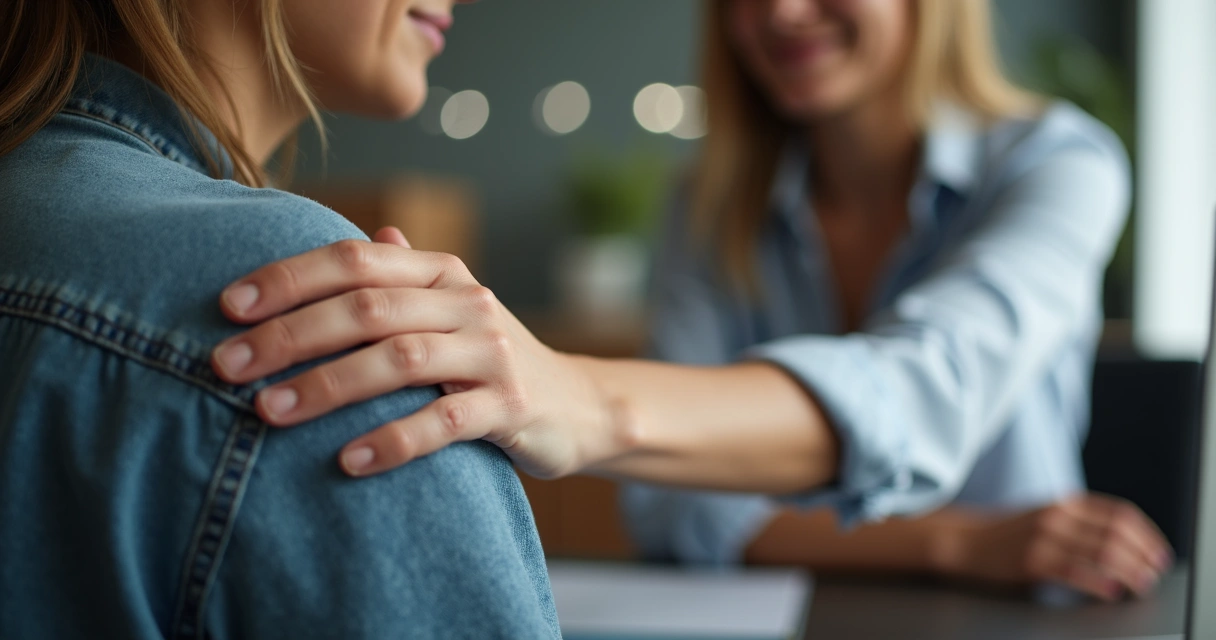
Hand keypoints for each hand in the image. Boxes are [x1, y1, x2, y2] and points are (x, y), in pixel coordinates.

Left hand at [210, 228, 623, 477]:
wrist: (578, 405)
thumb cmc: (489, 360)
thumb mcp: (449, 311)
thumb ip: (405, 277)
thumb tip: (367, 235)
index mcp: (440, 273)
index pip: (355, 259)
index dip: (288, 278)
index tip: (226, 307)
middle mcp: (467, 302)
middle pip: (368, 307)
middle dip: (290, 335)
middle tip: (226, 366)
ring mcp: (492, 353)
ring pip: (401, 359)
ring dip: (328, 385)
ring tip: (268, 411)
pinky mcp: (511, 406)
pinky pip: (446, 423)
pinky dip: (394, 440)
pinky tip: (347, 460)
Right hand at [938, 493, 1173, 600]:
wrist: (965, 541)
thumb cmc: (1008, 534)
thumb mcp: (1047, 516)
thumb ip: (1080, 522)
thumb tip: (1123, 543)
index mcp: (1065, 503)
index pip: (1120, 514)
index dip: (1147, 534)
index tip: (1159, 553)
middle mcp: (1057, 516)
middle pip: (1116, 534)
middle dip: (1144, 556)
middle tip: (1155, 573)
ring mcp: (1044, 538)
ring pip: (1102, 553)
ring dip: (1130, 571)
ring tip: (1141, 585)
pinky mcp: (1032, 561)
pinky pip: (1075, 571)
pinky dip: (1099, 582)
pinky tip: (1112, 591)